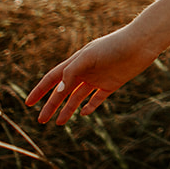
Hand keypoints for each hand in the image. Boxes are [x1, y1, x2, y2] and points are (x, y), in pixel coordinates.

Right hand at [25, 27, 157, 124]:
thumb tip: (57, 92)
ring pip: (78, 97)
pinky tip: (83, 114)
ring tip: (59, 123)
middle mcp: (85, 71)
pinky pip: (97, 98)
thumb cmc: (114, 46)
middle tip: (41, 121)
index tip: (28, 104)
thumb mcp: (89, 57)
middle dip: (51, 106)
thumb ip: (72, 73)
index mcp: (76, 62)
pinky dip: (90, 106)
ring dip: (68, 109)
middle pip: (63, 91)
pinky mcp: (112, 84)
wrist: (141, 44)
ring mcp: (98, 78)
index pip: (53, 78)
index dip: (40, 91)